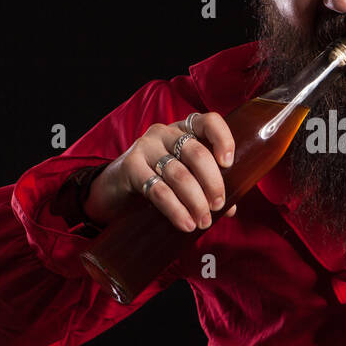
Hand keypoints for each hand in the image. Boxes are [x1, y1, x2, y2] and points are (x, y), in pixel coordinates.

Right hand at [84, 112, 237, 229]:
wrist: (114, 190)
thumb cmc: (157, 181)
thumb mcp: (184, 179)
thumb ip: (207, 188)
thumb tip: (231, 208)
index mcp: (184, 130)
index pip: (209, 122)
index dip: (223, 139)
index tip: (229, 164)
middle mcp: (165, 133)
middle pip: (197, 153)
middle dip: (212, 183)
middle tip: (218, 206)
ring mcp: (146, 147)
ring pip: (179, 174)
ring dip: (195, 201)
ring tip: (203, 221)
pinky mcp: (130, 166)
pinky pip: (158, 189)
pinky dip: (176, 209)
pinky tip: (185, 223)